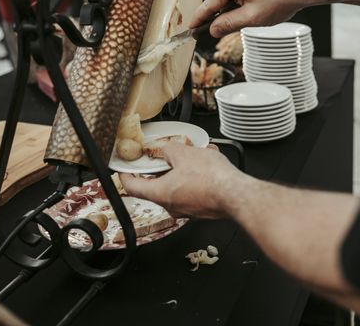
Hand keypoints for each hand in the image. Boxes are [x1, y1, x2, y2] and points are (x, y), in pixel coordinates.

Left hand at [119, 143, 246, 218]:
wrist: (236, 194)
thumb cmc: (211, 179)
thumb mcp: (184, 153)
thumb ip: (168, 149)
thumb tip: (163, 149)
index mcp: (161, 194)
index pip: (132, 187)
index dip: (125, 176)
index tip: (123, 169)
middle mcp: (172, 206)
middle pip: (157, 186)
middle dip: (162, 168)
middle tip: (164, 155)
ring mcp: (188, 210)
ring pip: (178, 186)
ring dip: (182, 170)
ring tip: (195, 155)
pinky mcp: (202, 209)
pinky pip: (193, 190)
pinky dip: (196, 177)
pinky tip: (208, 163)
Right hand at [190, 0, 311, 37]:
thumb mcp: (252, 18)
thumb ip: (228, 24)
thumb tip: (212, 30)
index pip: (209, 4)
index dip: (199, 19)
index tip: (189, 29)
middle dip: (221, 16)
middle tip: (221, 33)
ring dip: (235, 9)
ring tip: (252, 18)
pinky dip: (242, 1)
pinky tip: (255, 9)